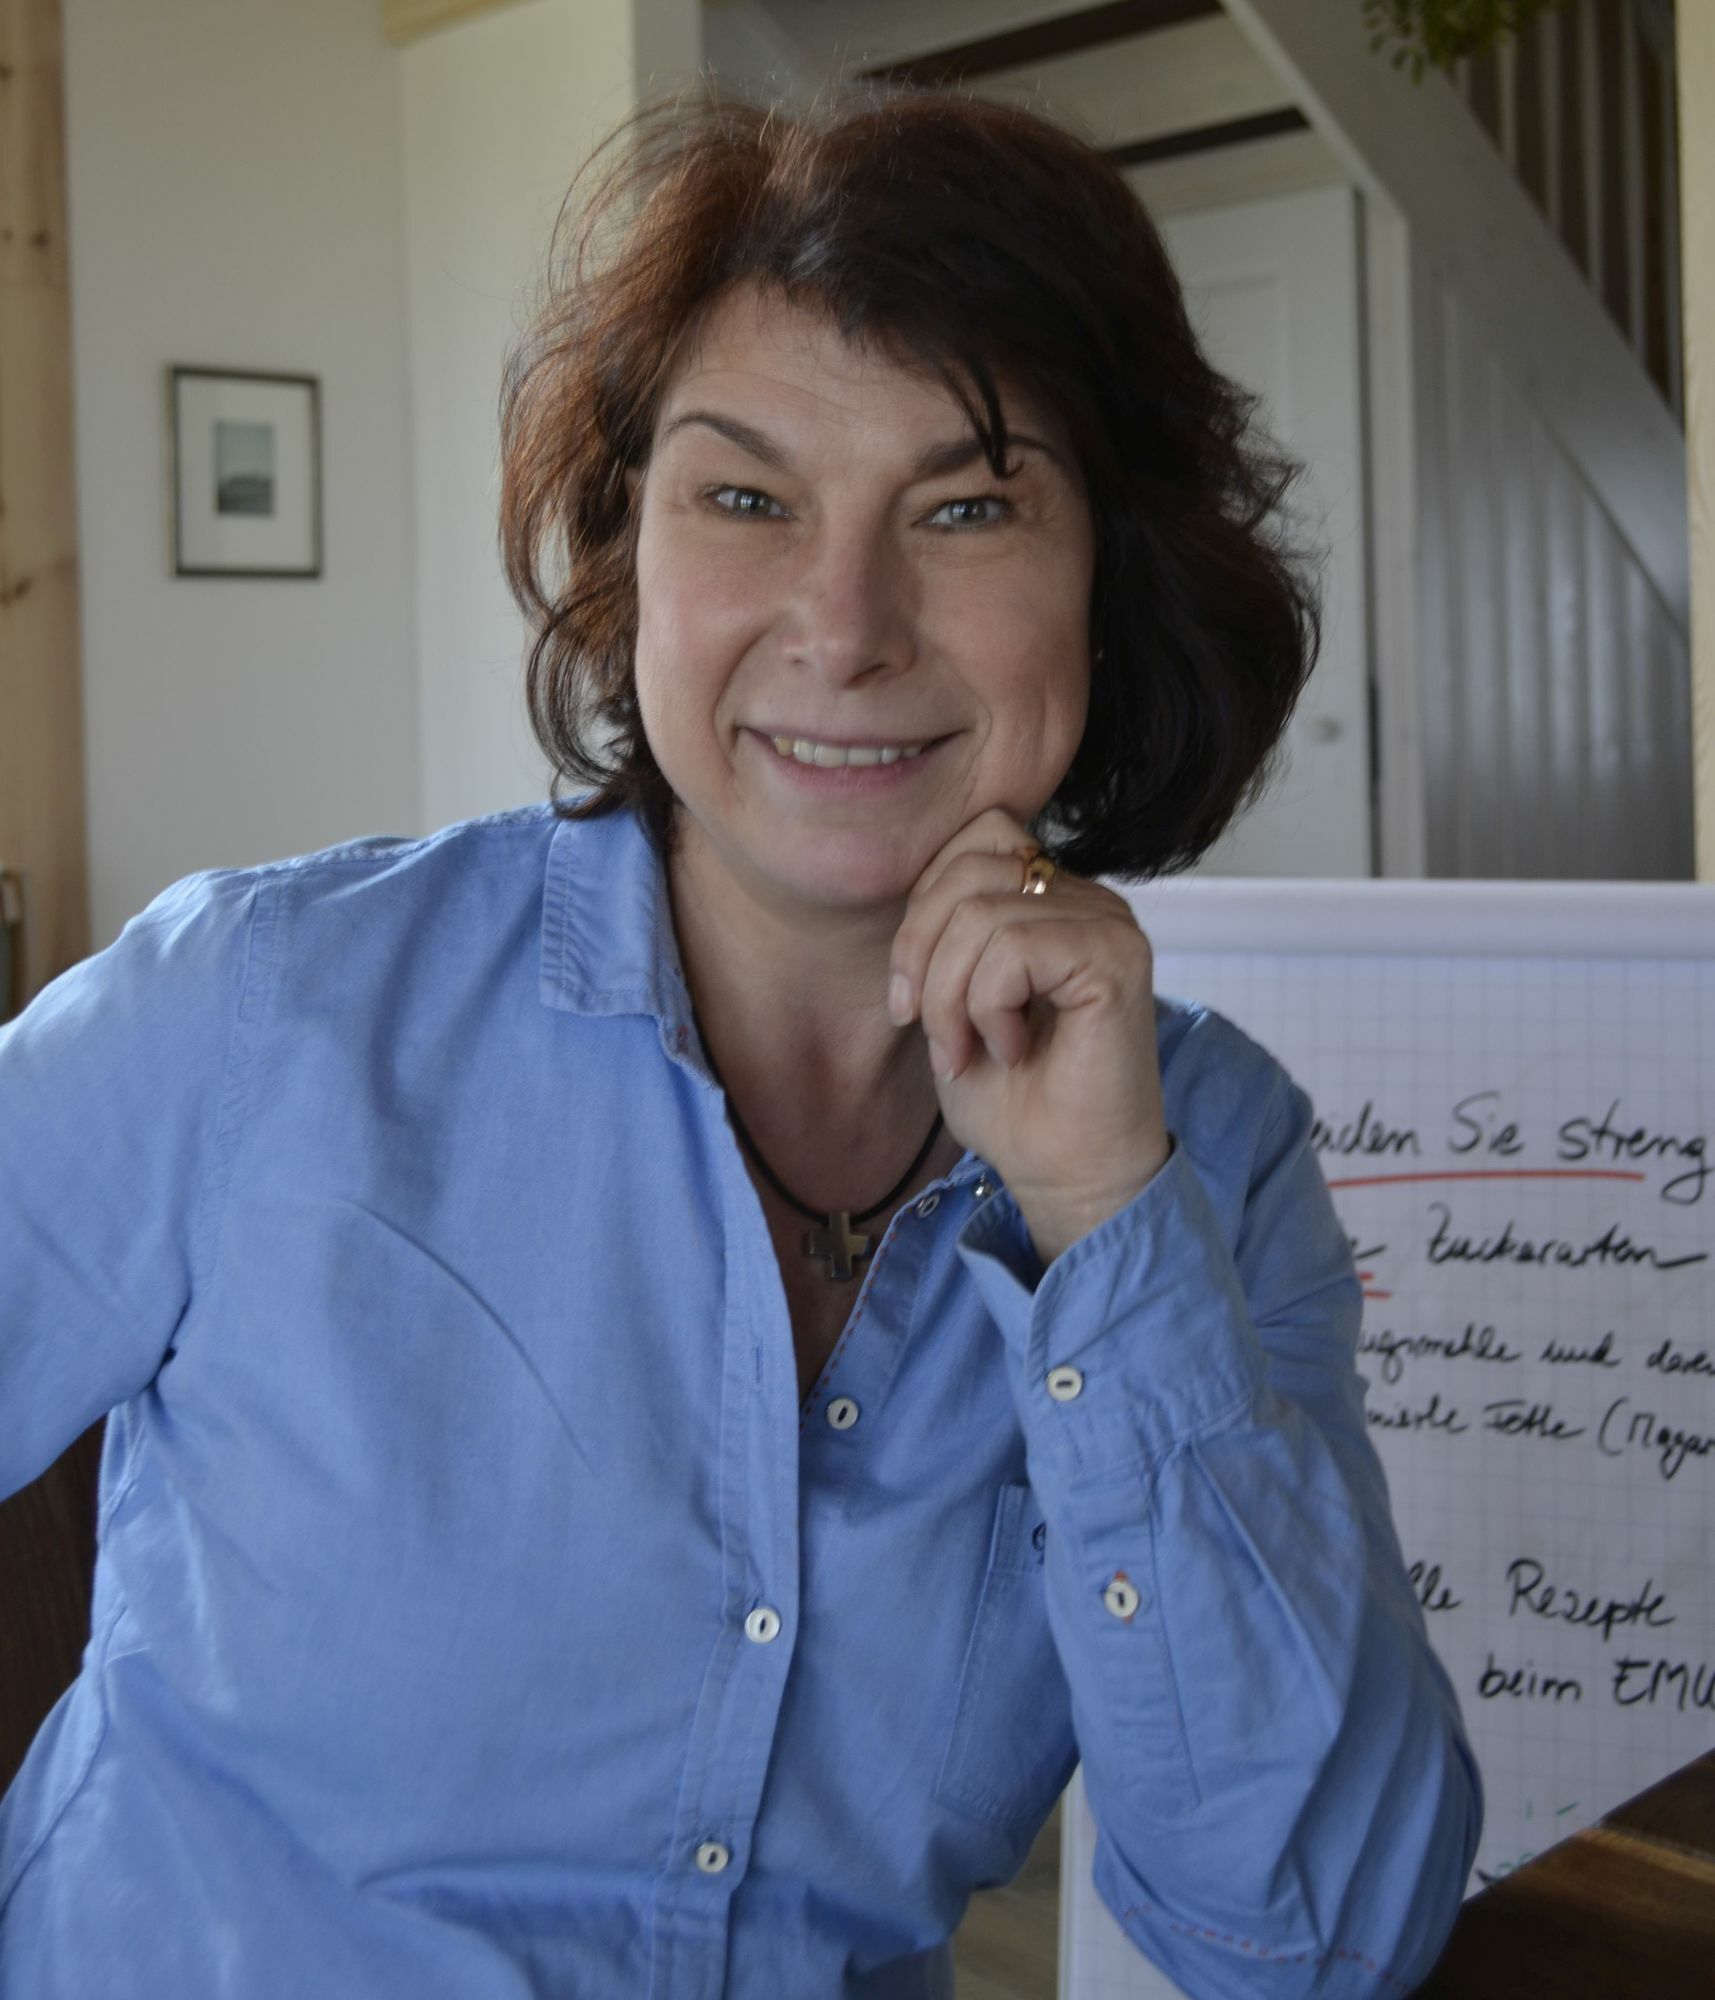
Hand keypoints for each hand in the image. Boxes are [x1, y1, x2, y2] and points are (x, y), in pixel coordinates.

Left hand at [888, 808, 1172, 1262]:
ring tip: (971, 1052)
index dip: (921, 910)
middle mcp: (1088, 899)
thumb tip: (912, 889)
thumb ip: (944, 929)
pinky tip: (1012, 1049)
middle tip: (934, 1035)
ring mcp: (1108, 924)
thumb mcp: (952, 998)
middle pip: (967, 867)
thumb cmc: (1013, 1099)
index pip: (974, 837)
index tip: (909, 999)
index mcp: (1053, 899)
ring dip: (950, 998)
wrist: (1066, 1174)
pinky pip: (1013, 947)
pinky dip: (988, 1007)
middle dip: (921, 956)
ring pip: (979, 913)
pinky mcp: (1116, 958)